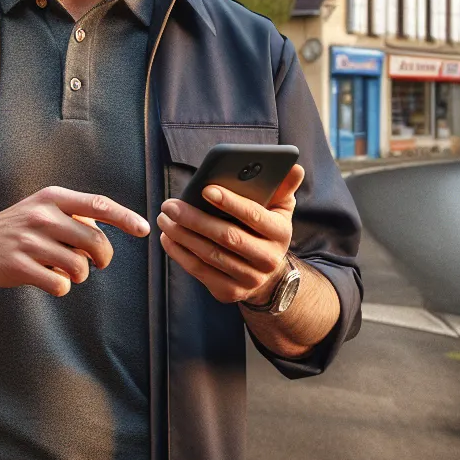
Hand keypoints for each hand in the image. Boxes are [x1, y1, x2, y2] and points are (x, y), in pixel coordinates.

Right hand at [0, 187, 150, 296]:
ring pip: (79, 267)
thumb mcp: (45, 207)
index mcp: (53, 198)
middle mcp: (42, 216)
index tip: (145, 229)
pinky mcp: (21, 266)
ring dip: (79, 274)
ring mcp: (30, 241)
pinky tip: (49, 279)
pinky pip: (60, 284)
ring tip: (65, 269)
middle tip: (97, 263)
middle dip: (102, 257)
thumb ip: (77, 215)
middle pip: (95, 241)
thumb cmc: (21, 226)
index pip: (98, 204)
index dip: (125, 218)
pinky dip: (62, 286)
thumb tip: (111, 232)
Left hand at [157, 164, 302, 305]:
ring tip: (165, 218)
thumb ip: (283, 187)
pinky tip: (167, 238)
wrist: (267, 275)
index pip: (254, 216)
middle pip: (227, 237)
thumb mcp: (280, 209)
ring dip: (182, 235)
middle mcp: (267, 259)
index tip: (205, 189)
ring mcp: (249, 279)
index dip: (230, 202)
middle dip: (195, 219)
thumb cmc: (266, 231)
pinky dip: (179, 253)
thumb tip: (294, 167)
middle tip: (170, 204)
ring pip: (209, 255)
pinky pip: (199, 271)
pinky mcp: (229, 291)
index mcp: (280, 233)